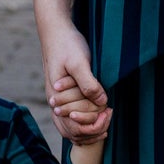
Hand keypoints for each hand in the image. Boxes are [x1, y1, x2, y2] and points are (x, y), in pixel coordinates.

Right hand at [40, 20, 109, 142]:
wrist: (56, 31)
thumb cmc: (67, 44)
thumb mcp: (79, 62)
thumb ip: (88, 83)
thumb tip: (102, 102)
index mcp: (56, 97)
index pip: (74, 126)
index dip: (93, 125)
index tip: (108, 112)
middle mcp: (54, 102)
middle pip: (72, 131)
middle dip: (93, 130)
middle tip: (110, 114)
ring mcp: (57, 100)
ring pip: (70, 128)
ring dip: (88, 129)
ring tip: (105, 119)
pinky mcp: (63, 95)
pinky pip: (70, 118)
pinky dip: (83, 122)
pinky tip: (97, 116)